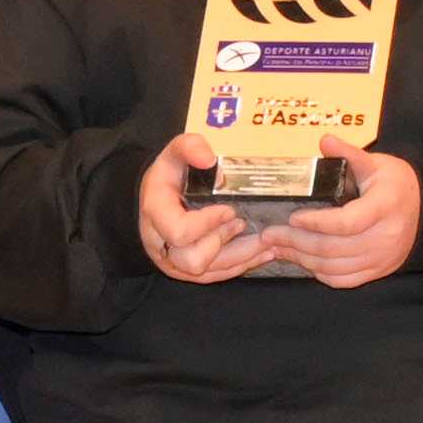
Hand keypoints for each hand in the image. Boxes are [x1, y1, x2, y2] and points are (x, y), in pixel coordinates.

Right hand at [138, 133, 278, 283]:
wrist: (154, 198)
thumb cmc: (167, 176)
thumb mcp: (173, 154)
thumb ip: (189, 147)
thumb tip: (209, 158)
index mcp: (156, 214)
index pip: (180, 231)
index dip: (208, 224)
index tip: (230, 210)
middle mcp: (161, 244)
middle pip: (193, 260)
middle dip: (223, 243)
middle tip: (242, 224)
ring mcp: (174, 262)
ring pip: (209, 272)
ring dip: (241, 258)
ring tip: (267, 243)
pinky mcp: (188, 271)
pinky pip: (215, 276)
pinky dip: (241, 265)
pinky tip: (262, 253)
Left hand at [256, 142, 422, 288]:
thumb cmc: (397, 185)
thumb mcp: (377, 164)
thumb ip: (350, 154)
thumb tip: (325, 140)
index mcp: (385, 207)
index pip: (346, 222)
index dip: (316, 222)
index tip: (293, 215)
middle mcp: (384, 237)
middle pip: (332, 247)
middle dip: (296, 241)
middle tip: (270, 234)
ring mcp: (381, 258)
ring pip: (333, 267)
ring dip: (301, 258)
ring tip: (278, 247)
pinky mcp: (376, 271)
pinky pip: (342, 279)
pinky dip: (318, 272)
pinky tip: (302, 260)